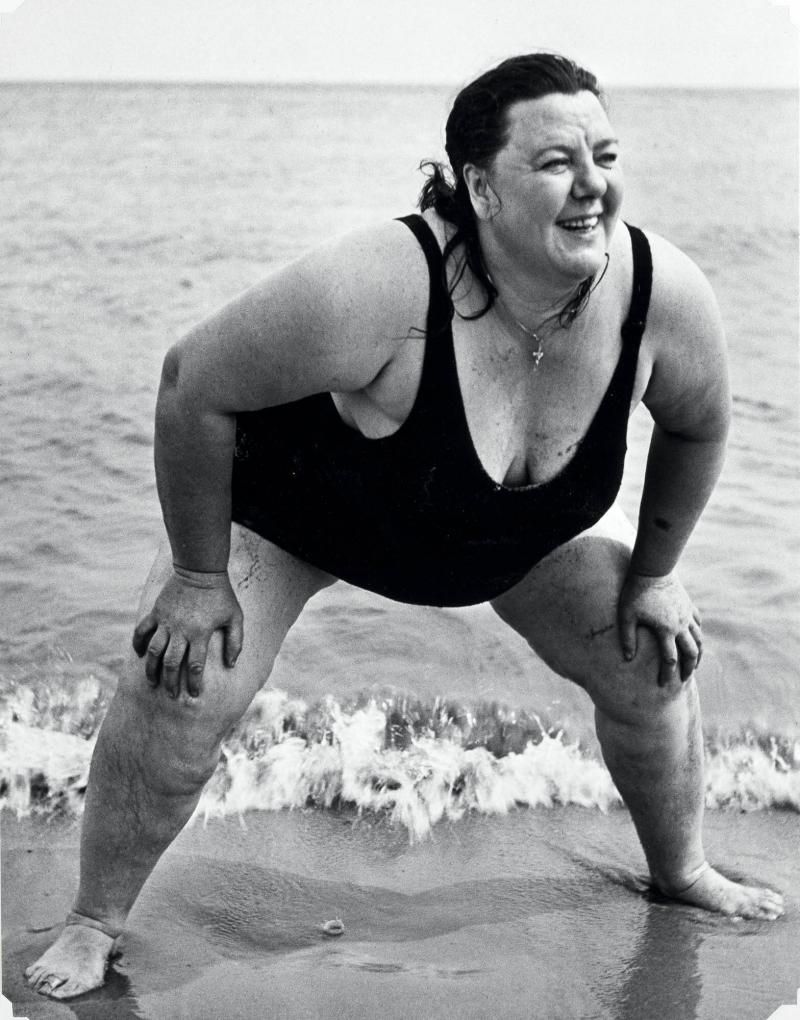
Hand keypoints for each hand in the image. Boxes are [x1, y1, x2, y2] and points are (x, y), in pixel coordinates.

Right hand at [132, 567, 243, 697]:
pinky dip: (138, 643)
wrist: (200, 570)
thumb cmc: (221, 595)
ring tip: (152, 683)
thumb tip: (232, 664)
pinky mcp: (156, 612)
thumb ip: (235, 641)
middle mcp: (181, 630)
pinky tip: (140, 655)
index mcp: (200, 633)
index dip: (193, 683)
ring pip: (154, 651)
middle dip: (170, 682)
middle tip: (171, 695)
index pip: (195, 665)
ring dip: (152, 669)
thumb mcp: (235, 617)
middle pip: (171, 663)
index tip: (193, 694)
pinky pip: (142, 631)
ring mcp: (166, 621)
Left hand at [618, 571, 701, 686]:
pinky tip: (695, 637)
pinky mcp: (688, 605)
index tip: (663, 685)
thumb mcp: (627, 616)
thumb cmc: (635, 592)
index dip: (667, 675)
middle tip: (684, 679)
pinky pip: (698, 622)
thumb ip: (627, 638)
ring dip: (698, 653)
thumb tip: (628, 659)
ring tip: (694, 663)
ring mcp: (687, 615)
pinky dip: (698, 633)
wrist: (652, 569)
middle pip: (690, 653)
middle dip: (688, 668)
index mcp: (666, 630)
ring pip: (698, 639)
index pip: (669, 660)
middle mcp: (680, 625)